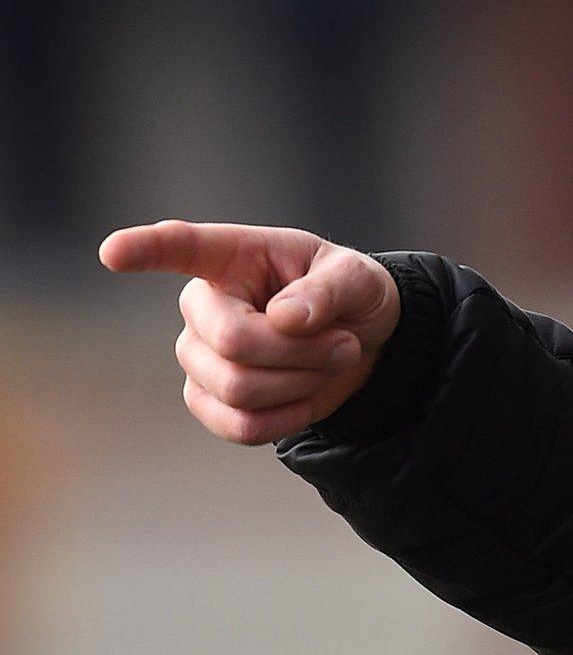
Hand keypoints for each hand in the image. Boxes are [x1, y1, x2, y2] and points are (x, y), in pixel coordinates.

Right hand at [101, 221, 401, 444]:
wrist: (360, 344)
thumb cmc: (350, 295)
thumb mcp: (360, 278)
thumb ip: (330, 289)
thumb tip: (286, 317)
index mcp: (234, 256)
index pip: (180, 247)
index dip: (145, 249)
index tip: (112, 251)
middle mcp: (203, 306)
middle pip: (233, 342)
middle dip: (303, 350)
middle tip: (344, 343)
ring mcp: (197, 355)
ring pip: (238, 388)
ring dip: (302, 382)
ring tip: (329, 362)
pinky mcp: (207, 400)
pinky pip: (240, 425)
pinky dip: (288, 418)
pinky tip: (305, 397)